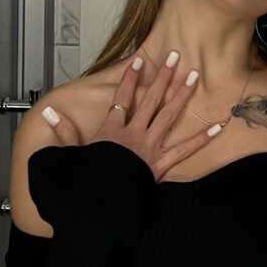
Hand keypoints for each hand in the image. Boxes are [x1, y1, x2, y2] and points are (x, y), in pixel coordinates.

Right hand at [42, 46, 216, 180]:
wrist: (97, 209)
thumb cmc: (85, 184)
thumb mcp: (69, 156)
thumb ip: (63, 133)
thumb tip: (49, 113)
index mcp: (111, 131)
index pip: (121, 98)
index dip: (130, 78)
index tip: (138, 60)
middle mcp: (133, 135)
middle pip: (150, 99)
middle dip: (162, 77)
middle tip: (174, 57)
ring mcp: (149, 148)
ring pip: (169, 116)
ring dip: (182, 95)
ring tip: (194, 76)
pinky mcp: (161, 165)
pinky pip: (185, 150)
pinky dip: (202, 139)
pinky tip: (217, 127)